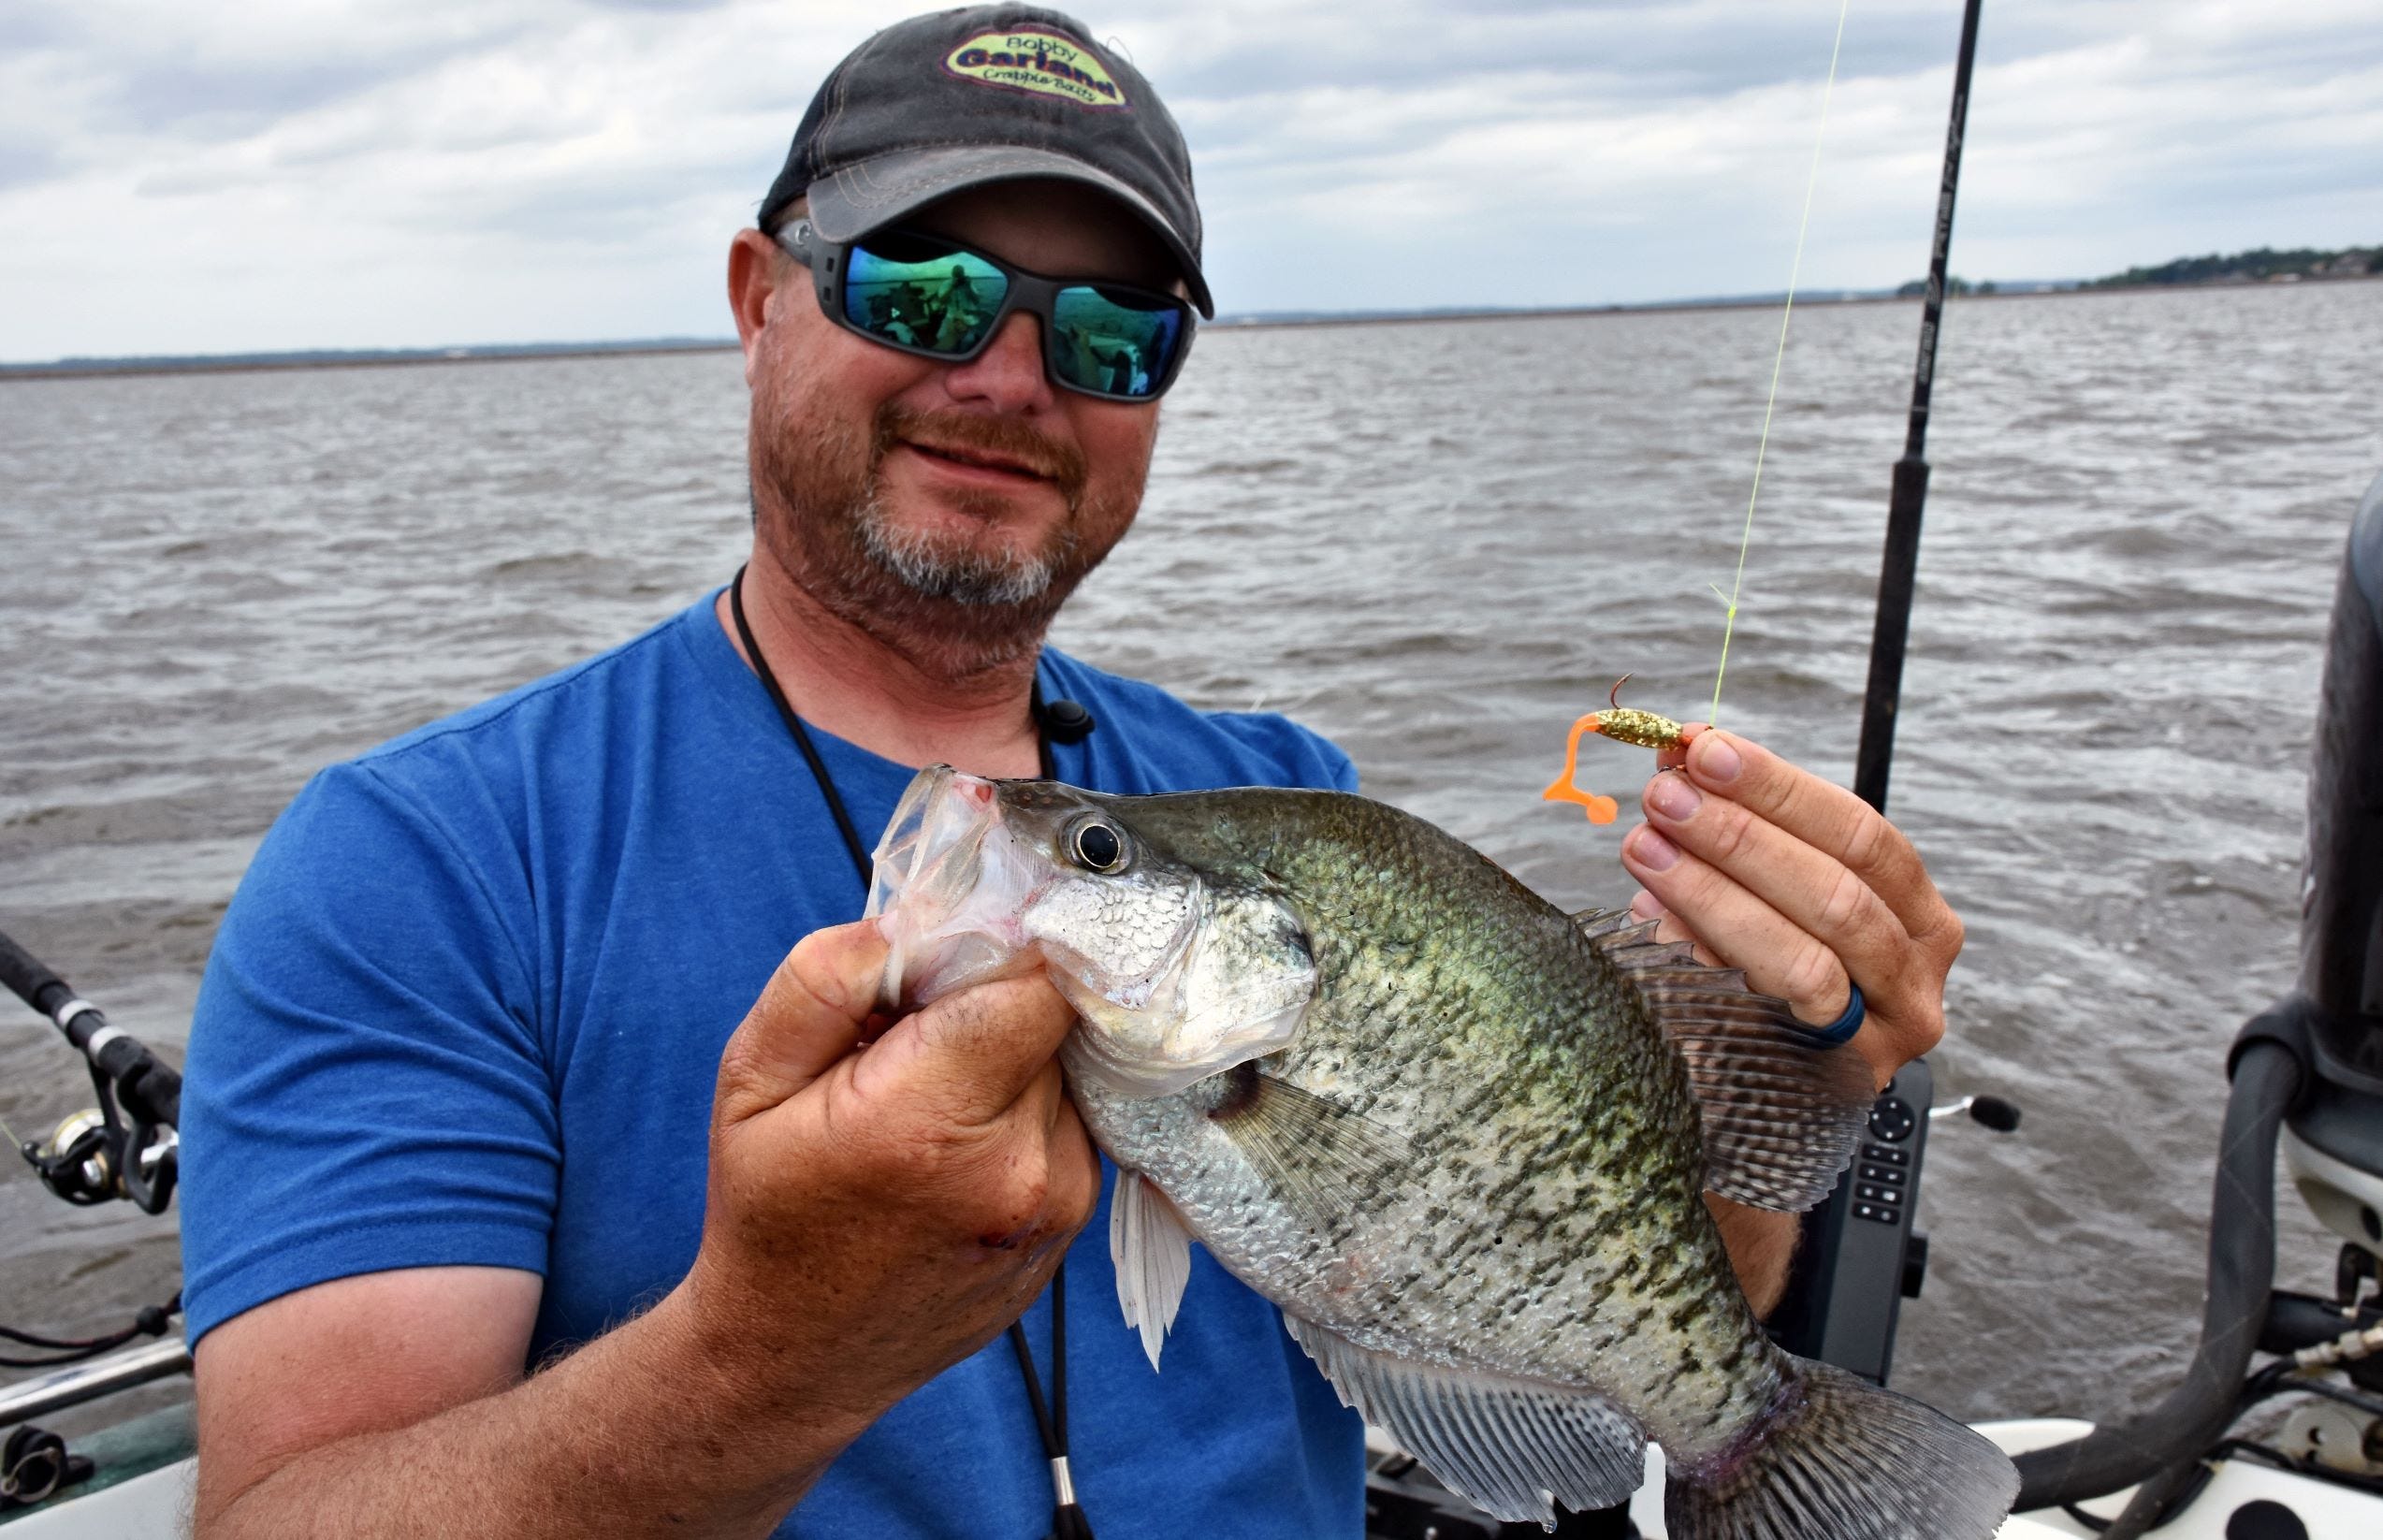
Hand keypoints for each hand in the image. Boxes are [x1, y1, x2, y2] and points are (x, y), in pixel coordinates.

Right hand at [684, 918, 1099, 1428]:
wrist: (796, 1358)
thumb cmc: (769, 1213)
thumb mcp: (751, 1081)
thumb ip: (824, 982)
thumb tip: (912, 923)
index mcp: (929, 1121)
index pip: (1036, 987)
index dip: (1001, 953)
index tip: (954, 958)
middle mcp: (1016, 1167)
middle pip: (1052, 1022)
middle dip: (995, 1007)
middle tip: (921, 1037)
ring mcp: (1055, 1204)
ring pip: (1067, 1069)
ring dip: (1014, 1062)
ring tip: (934, 1100)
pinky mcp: (1072, 1225)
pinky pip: (1071, 1121)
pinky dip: (1026, 1111)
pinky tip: (960, 1143)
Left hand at [1619, 725, 1961, 1089]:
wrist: (1760, 1085)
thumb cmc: (1770, 963)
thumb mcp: (1774, 889)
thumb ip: (1745, 826)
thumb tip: (1682, 754)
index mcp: (1920, 918)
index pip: (1861, 835)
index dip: (1780, 789)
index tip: (1704, 749)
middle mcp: (1915, 983)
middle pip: (1836, 896)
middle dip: (1740, 836)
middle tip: (1665, 797)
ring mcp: (1875, 1044)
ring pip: (1803, 962)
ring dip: (1712, 894)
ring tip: (1645, 847)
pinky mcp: (1821, 1090)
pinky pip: (1756, 1020)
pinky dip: (1702, 966)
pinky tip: (1651, 924)